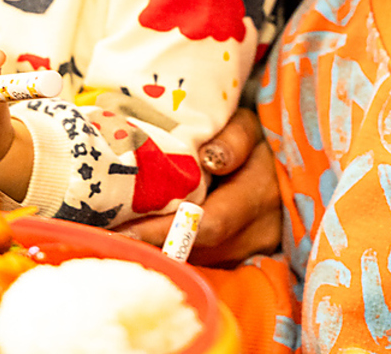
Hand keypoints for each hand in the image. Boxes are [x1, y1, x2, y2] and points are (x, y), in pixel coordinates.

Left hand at [116, 106, 280, 264]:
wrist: (285, 163)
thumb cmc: (257, 138)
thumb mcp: (248, 125)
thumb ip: (233, 140)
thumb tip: (209, 160)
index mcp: (261, 192)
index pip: (209, 223)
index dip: (163, 231)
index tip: (121, 231)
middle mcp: (261, 230)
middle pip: (198, 250)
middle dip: (151, 245)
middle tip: (105, 237)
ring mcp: (254, 250)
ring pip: (199, 261)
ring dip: (162, 251)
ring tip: (118, 236)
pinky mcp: (245, 260)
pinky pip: (206, 263)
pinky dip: (177, 254)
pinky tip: (147, 243)